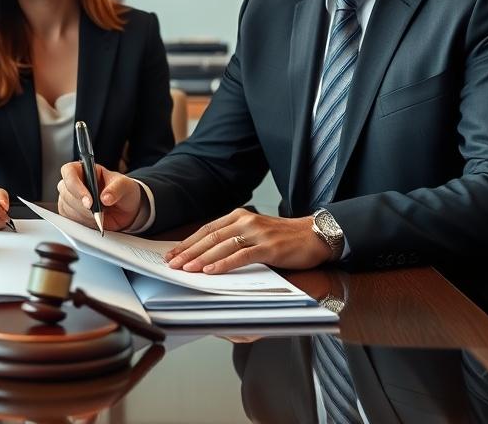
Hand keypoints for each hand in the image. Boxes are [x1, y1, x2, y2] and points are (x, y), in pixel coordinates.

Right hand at [56, 161, 143, 231]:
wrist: (125, 209)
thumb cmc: (122, 190)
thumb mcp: (124, 185)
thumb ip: (116, 189)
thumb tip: (105, 197)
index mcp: (84, 169)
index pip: (69, 171)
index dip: (74, 185)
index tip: (88, 200)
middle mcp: (74, 182)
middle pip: (65, 191)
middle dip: (81, 205)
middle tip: (96, 211)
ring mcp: (70, 198)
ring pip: (66, 207)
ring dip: (83, 215)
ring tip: (99, 216)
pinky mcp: (70, 212)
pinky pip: (69, 219)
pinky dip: (82, 222)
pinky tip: (94, 220)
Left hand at [163, 208, 330, 273]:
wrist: (316, 235)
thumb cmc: (284, 238)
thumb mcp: (255, 233)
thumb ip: (235, 240)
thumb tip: (208, 255)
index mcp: (239, 216)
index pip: (207, 230)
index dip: (188, 242)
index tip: (172, 254)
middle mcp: (245, 221)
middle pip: (210, 237)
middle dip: (189, 252)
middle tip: (172, 264)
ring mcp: (257, 233)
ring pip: (222, 246)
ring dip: (201, 258)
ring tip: (186, 269)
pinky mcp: (269, 247)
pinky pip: (241, 256)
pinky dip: (224, 264)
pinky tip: (211, 271)